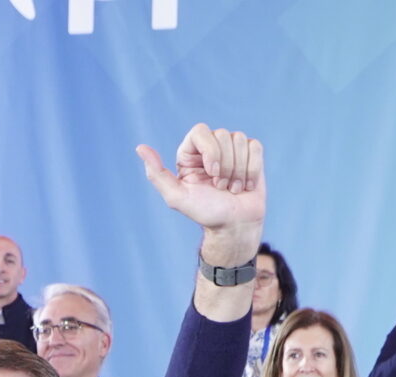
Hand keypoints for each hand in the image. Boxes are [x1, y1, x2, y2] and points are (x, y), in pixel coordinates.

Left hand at [134, 124, 264, 261]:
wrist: (234, 226)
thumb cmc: (206, 213)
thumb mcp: (177, 198)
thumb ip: (157, 174)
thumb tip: (140, 148)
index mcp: (190, 153)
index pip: (200, 131)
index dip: (210, 150)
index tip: (212, 174)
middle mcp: (210, 147)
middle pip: (223, 135)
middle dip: (225, 167)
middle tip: (221, 188)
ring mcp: (232, 149)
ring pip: (240, 140)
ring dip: (239, 171)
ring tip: (233, 189)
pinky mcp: (251, 154)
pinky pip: (255, 147)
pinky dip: (252, 169)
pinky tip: (246, 185)